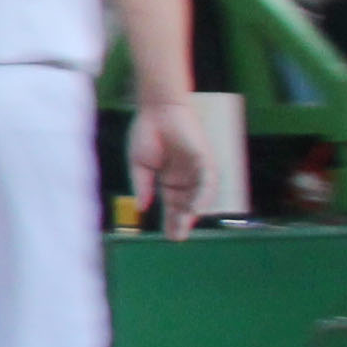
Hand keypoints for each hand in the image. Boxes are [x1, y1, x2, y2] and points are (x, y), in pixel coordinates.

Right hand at [128, 97, 210, 236]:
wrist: (156, 109)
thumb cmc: (146, 132)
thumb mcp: (139, 165)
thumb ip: (141, 186)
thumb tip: (141, 207)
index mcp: (169, 180)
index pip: (172, 205)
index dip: (171, 221)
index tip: (168, 236)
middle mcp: (185, 178)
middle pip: (186, 205)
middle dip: (182, 221)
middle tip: (176, 237)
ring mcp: (196, 170)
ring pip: (199, 197)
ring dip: (192, 212)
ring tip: (184, 226)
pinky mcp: (205, 160)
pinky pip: (207, 182)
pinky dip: (203, 196)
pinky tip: (195, 208)